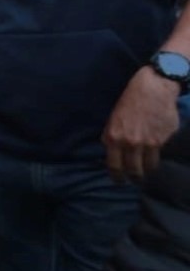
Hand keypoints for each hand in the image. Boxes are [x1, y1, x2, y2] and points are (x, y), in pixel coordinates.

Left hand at [101, 67, 180, 181]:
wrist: (153, 88)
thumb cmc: (129, 101)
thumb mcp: (112, 119)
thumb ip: (111, 136)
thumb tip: (109, 150)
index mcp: (113, 137)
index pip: (114, 166)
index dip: (117, 177)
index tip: (119, 181)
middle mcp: (130, 143)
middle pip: (133, 170)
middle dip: (134, 178)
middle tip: (135, 180)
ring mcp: (148, 142)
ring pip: (148, 166)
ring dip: (147, 170)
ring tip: (146, 170)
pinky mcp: (163, 139)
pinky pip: (160, 154)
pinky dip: (157, 157)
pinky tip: (155, 155)